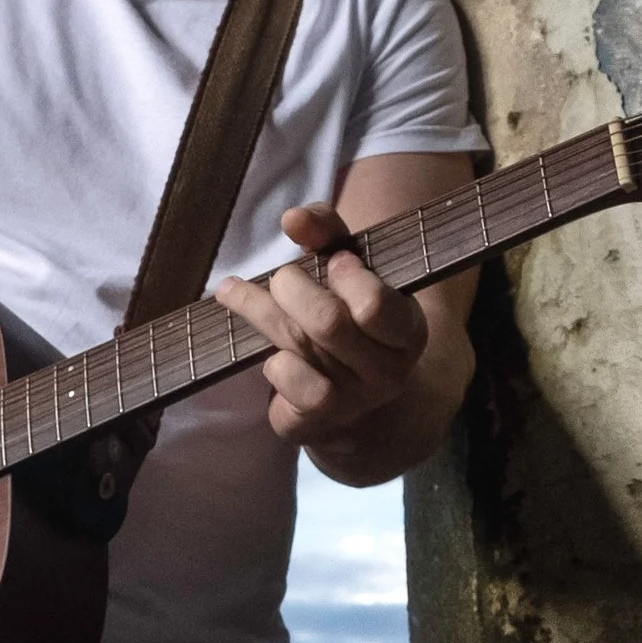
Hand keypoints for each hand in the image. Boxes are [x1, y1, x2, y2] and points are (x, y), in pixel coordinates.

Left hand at [217, 202, 430, 446]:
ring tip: (234, 292)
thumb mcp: (348, 269)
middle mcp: (387, 373)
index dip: (346, 276)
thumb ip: (328, 234)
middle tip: (280, 277)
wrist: (357, 402)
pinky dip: (271, 361)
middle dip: (290, 288)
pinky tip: (268, 351)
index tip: (333, 263)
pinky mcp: (316, 423)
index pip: (375, 306)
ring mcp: (354, 403)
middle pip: (326, 323)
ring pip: (297, 347)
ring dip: (258, 311)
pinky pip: (285, 382)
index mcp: (407, 331)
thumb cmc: (349, 317)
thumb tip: (293, 219)